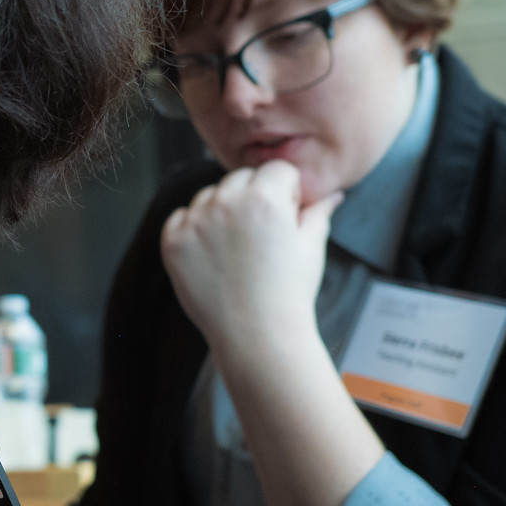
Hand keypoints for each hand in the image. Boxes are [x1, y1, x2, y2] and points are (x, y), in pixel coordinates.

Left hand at [160, 161, 339, 352]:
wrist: (256, 335)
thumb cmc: (287, 294)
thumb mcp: (311, 246)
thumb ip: (317, 211)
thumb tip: (331, 195)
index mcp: (265, 198)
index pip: (276, 170)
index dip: (285, 191)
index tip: (285, 215)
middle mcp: (227, 203)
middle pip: (241, 178)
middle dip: (253, 197)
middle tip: (262, 235)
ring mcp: (196, 221)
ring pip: (210, 195)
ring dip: (221, 210)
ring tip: (238, 249)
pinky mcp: (174, 241)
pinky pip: (180, 217)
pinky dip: (194, 229)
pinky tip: (214, 254)